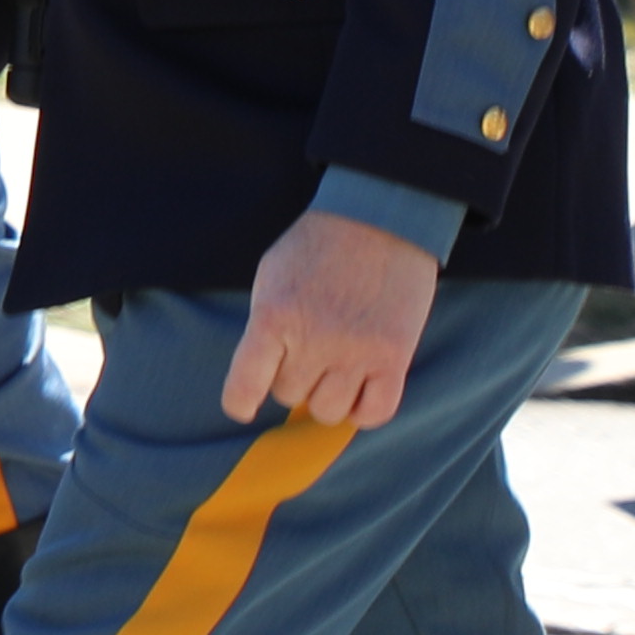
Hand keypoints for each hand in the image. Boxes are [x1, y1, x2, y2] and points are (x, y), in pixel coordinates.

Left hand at [220, 204, 443, 429]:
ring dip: (327, 397)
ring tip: (334, 368)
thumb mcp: (273, 276)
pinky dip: (364, 411)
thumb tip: (264, 377)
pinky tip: (361, 390)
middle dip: (292, 378)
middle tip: (307, 351)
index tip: (243, 408)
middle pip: (289, 395)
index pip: (245, 384)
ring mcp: (355, 352)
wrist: (380, 221)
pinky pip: (375, 413)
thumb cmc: (319, 247)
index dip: (240, 402)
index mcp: (273, 315)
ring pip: (328, 411)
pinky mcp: (394, 358)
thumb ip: (265, 325)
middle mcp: (313, 340)